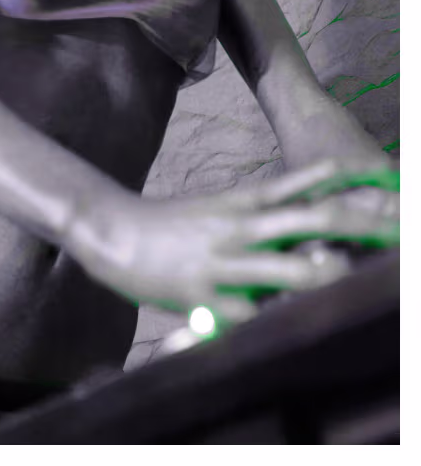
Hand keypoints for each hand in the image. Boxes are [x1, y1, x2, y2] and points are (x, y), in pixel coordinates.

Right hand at [68, 158, 398, 329]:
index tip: (359, 172)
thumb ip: (252, 218)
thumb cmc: (167, 225)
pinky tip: (286, 321)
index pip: (290, 186)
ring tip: (343, 270)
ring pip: (284, 268)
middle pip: (302, 221)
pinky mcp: (204, 295)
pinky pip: (247, 310)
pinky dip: (270, 315)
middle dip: (346, 223)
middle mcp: (236, 228)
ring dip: (319, 272)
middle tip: (381, 228)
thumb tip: (296, 228)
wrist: (113, 232)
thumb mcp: (212, 210)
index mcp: (236, 203)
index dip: (324, 179)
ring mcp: (222, 262)